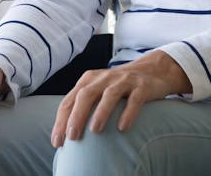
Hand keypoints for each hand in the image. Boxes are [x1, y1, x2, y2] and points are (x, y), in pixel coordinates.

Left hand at [51, 51, 189, 146]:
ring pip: (109, 94)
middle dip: (77, 116)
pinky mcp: (142, 86)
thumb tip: (66, 134)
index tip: (57, 142)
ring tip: (95, 131)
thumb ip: (83, 105)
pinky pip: (135, 99)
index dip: (61, 121)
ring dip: (100, 112)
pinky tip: (123, 127)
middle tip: (72, 137)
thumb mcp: (98, 90)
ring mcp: (124, 80)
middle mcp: (104, 78)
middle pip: (86, 95)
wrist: (153, 70)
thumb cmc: (119, 86)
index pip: (70, 100)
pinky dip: (128, 113)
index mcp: (89, 80)